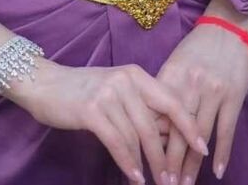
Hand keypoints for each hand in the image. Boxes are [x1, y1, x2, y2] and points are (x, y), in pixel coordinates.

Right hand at [7, 56, 208, 183]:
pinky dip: (127, 163)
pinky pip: (117, 142)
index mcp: (135, 74)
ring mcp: (108, 94)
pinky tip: (134, 178)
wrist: (44, 83)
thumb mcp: (116, 90)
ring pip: (136, 137)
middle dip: (167, 157)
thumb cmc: (82, 90)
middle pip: (155, 125)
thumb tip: (168, 135)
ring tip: (154, 183)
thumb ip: (139, 106)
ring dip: (147, 165)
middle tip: (175, 180)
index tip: (202, 149)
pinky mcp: (91, 110)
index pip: (171, 100)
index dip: (188, 126)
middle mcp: (125, 80)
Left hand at [153, 21, 247, 182]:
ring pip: (200, 135)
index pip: (157, 114)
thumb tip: (154, 122)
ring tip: (184, 184)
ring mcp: (213, 92)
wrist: (228, 28)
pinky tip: (217, 171)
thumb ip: (165, 90)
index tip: (142, 161)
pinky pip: (227, 130)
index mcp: (172, 75)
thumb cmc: (197, 46)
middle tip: (162, 183)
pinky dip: (222, 153)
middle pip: (177, 130)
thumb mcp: (175, 63)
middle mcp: (191, 85)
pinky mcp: (233, 97)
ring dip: (192, 164)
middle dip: (169, 161)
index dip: (150, 140)